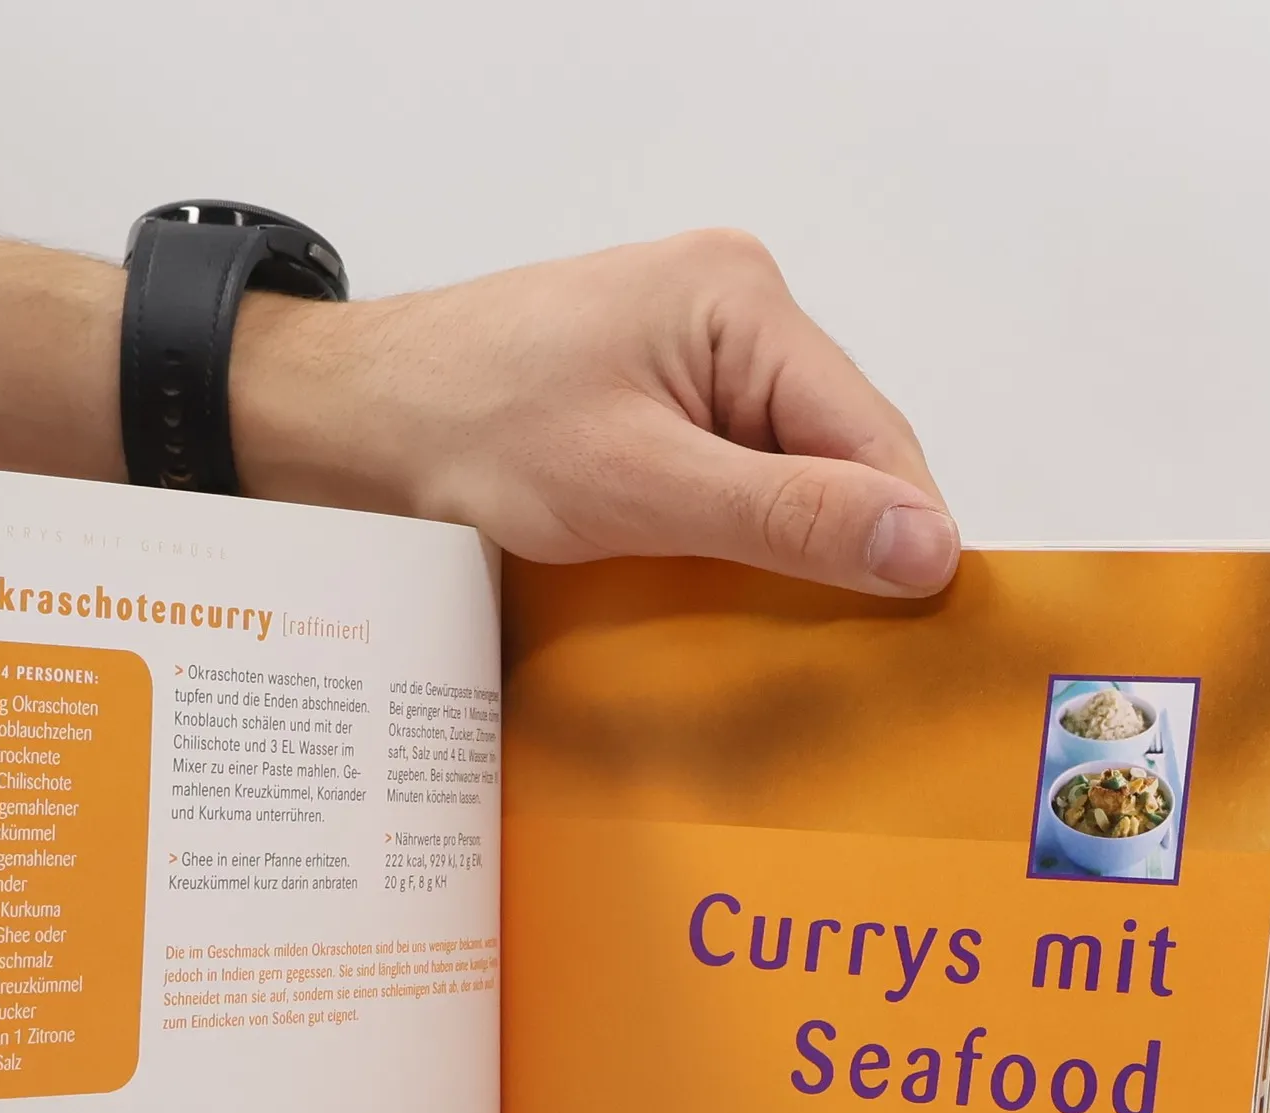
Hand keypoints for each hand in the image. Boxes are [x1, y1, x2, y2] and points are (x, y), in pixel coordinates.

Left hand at [230, 229, 957, 597]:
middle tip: (854, 654)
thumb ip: (787, 516)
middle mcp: (728, 317)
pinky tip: (721, 598)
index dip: (905, 530)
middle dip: (841, 546)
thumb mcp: (640, 485)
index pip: (871, 429)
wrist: (343, 425)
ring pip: (782, 475)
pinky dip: (729, 544)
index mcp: (741, 301)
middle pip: (834, 452)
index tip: (927, 627)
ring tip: (784, 636)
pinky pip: (726, 483)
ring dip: (782, 553)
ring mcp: (685, 362)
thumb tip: (924, 544)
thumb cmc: (466, 428)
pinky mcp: (646, 407)